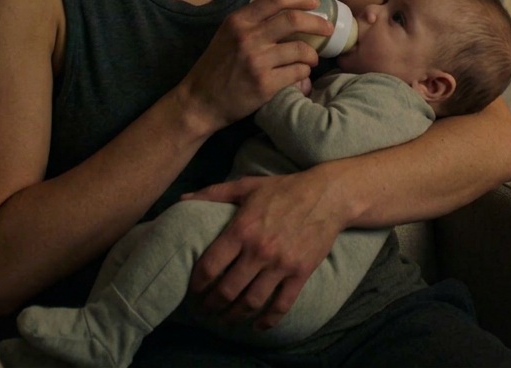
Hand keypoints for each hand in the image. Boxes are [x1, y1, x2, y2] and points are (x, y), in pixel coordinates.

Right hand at [180, 0, 331, 130]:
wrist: (200, 101)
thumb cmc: (216, 67)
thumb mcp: (227, 35)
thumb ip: (252, 23)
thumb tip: (287, 13)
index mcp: (238, 21)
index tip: (315, 3)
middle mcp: (247, 37)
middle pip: (294, 20)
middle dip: (318, 23)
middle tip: (328, 29)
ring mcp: (256, 61)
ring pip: (300, 49)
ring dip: (312, 55)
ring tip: (312, 59)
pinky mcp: (264, 84)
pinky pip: (297, 73)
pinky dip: (304, 74)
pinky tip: (300, 76)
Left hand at [182, 170, 344, 329]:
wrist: (327, 195)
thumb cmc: (284, 189)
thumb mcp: (246, 186)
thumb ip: (213, 193)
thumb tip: (183, 200)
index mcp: (242, 229)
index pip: (210, 266)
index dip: (197, 284)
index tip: (192, 291)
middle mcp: (259, 250)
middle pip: (227, 290)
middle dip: (210, 306)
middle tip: (203, 311)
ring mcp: (281, 264)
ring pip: (251, 302)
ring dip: (234, 317)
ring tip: (224, 320)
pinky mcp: (300, 273)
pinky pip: (281, 305)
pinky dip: (267, 320)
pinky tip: (257, 325)